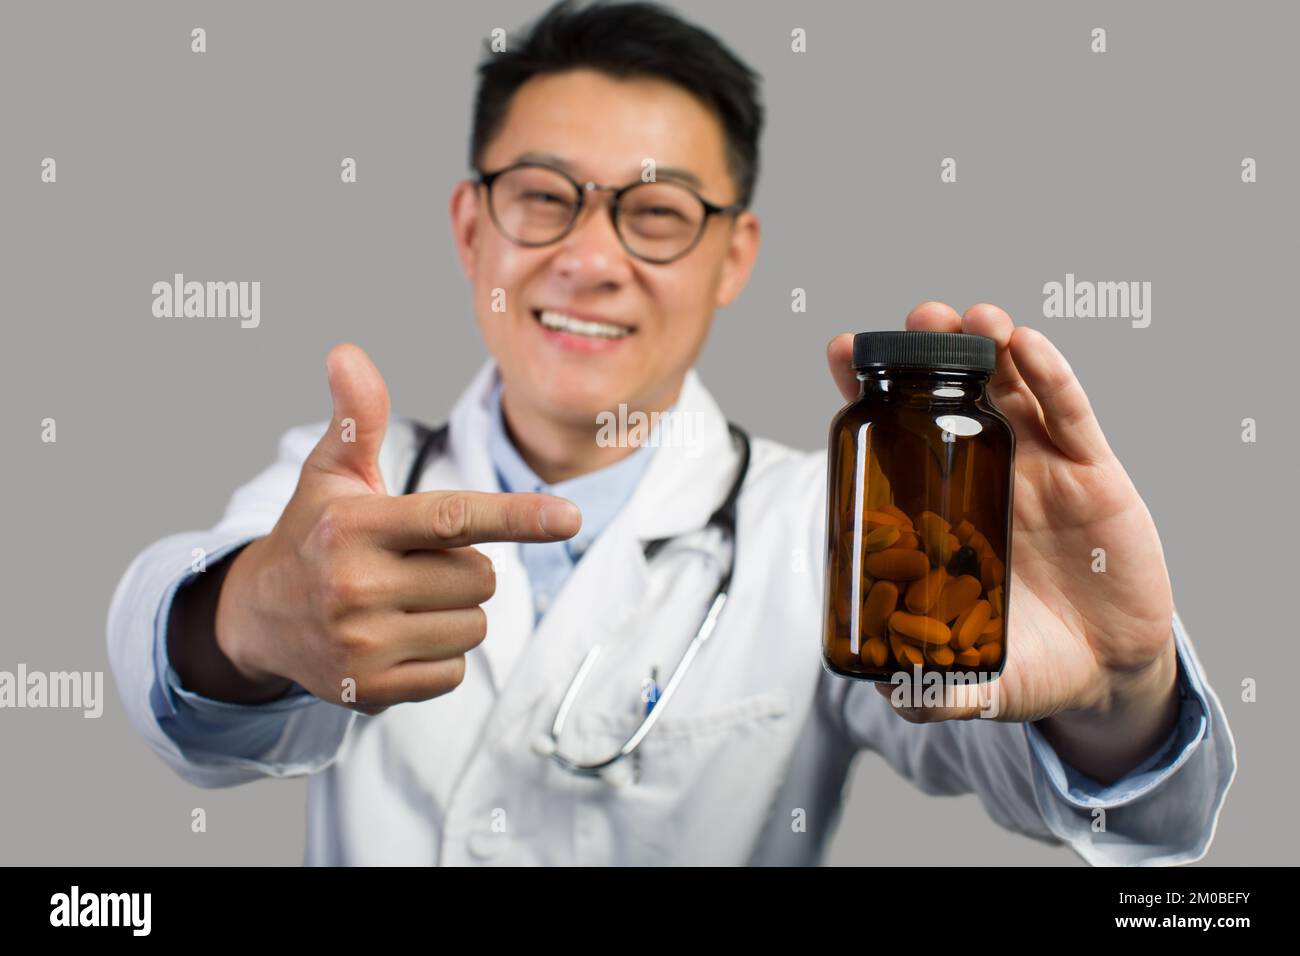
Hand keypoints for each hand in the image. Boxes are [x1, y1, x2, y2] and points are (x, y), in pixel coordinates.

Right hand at [214, 343, 582, 714]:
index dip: (516, 514)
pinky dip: (440, 655)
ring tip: (406, 600)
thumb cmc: (313, 534)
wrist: (257, 618)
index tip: (568, 516)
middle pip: (480, 577)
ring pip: (474, 625)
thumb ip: (357, 418)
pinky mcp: (372, 690)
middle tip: (414, 564)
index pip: (452, 518)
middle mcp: (355, 586)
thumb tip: (347, 353)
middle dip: (463, 568)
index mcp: (354, 525)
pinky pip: (455, 671)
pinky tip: (399, 638)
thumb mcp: (331, 473)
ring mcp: (363, 643)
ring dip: (457, 612)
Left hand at [827, 304, 1178, 781]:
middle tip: (912, 321)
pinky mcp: (1093, 473)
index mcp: (943, 507)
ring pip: (1012, 388)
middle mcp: (985, 473)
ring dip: (990, 344)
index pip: (898, 436)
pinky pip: (1071, 414)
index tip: (843, 350)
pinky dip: (1052, 377)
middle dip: (931, 350)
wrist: (1110, 670)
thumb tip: (890, 691)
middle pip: (951, 392)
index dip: (869, 390)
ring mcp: (1040, 466)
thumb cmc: (1031, 661)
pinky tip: (1030, 346)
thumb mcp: (981, 679)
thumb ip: (939, 688)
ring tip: (967, 317)